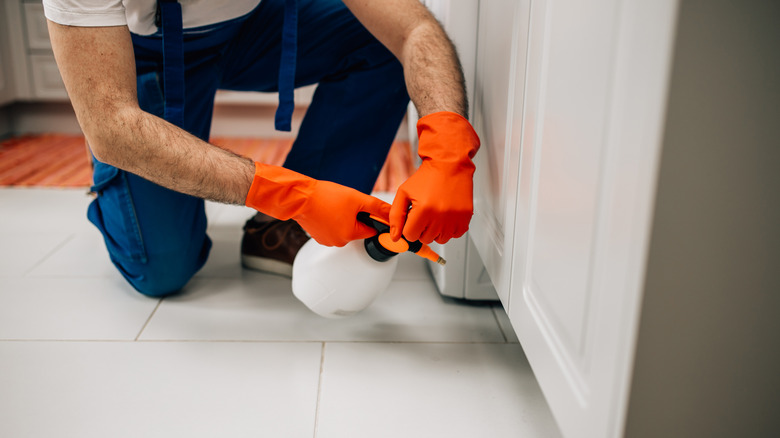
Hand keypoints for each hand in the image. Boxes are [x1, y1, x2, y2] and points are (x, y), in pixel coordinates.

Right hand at [245, 163, 388, 245]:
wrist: (299, 196)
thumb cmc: (325, 197)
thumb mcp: (357, 198)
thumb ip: (377, 207)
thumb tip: (393, 214)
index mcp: (350, 235)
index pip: (371, 231)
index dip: (370, 218)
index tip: (364, 209)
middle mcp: (338, 242)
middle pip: (357, 231)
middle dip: (356, 218)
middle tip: (347, 204)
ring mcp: (326, 241)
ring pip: (344, 230)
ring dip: (343, 219)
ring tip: (335, 206)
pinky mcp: (317, 236)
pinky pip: (331, 229)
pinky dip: (331, 221)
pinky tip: (326, 210)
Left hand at [390, 112, 479, 243]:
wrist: (450, 165)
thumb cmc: (426, 178)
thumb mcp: (404, 193)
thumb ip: (396, 216)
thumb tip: (395, 238)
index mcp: (423, 210)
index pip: (410, 235)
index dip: (409, 226)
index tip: (414, 216)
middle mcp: (440, 216)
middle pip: (425, 239)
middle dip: (422, 228)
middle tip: (425, 213)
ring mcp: (454, 218)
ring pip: (440, 239)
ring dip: (436, 230)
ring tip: (436, 214)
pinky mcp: (465, 217)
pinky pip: (455, 235)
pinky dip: (450, 229)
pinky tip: (446, 216)